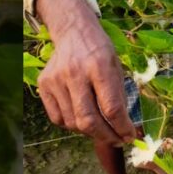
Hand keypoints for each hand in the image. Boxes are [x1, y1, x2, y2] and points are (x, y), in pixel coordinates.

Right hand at [34, 0, 136, 146]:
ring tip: (100, 127)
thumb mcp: (117, 68)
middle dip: (106, 137)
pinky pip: (58, 119)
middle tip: (117, 140)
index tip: (129, 137)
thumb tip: (125, 130)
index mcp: (100, 66)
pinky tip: (81, 117)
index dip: (122, 128)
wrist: (73, 32)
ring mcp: (56, 80)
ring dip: (90, 132)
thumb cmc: (100, 52)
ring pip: (73, 123)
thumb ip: (119, 98)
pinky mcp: (43, 85)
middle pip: (89, 120)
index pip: (111, 108)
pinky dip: (72, 125)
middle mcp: (75, 73)